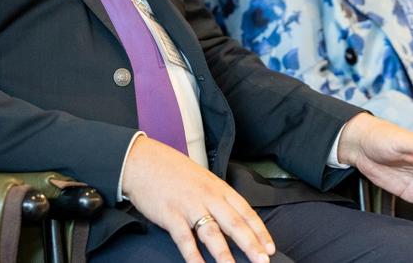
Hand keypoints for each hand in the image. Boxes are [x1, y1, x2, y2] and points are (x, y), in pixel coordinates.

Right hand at [121, 135, 274, 262]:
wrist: (142, 160)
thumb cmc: (172, 169)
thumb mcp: (202, 178)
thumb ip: (217, 196)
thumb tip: (232, 217)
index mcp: (218, 187)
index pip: (245, 211)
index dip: (259, 231)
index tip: (270, 248)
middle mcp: (207, 196)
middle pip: (234, 223)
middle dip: (251, 245)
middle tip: (263, 261)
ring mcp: (189, 206)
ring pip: (212, 233)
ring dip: (225, 255)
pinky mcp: (170, 215)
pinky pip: (184, 239)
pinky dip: (193, 256)